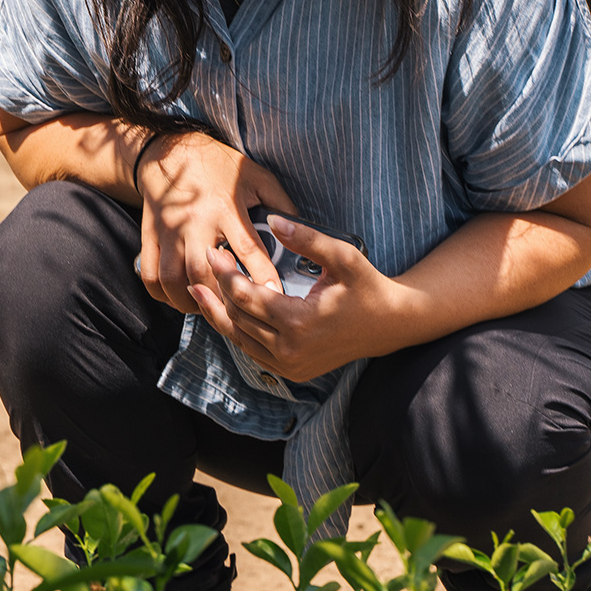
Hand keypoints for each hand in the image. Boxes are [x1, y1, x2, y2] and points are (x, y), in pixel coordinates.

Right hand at [135, 132, 294, 315]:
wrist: (169, 151)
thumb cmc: (218, 165)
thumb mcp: (256, 176)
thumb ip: (279, 203)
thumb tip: (300, 232)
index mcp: (226, 207)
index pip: (247, 249)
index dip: (261, 276)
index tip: (273, 296)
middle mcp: (195, 221)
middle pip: (203, 271)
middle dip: (221, 296)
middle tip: (236, 308)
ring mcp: (169, 231)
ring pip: (174, 279)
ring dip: (190, 301)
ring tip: (208, 306)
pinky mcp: (151, 237)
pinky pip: (150, 276)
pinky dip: (163, 295)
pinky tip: (180, 297)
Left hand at [187, 214, 408, 382]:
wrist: (390, 325)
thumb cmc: (368, 287)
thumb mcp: (344, 257)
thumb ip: (308, 239)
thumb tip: (274, 219)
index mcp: (299, 323)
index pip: (247, 297)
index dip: (225, 273)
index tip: (213, 252)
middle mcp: (290, 350)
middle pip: (237, 318)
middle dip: (217, 290)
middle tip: (203, 265)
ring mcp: (289, 365)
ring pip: (239, 338)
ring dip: (219, 313)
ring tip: (200, 290)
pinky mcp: (291, 371)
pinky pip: (251, 350)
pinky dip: (236, 330)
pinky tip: (225, 310)